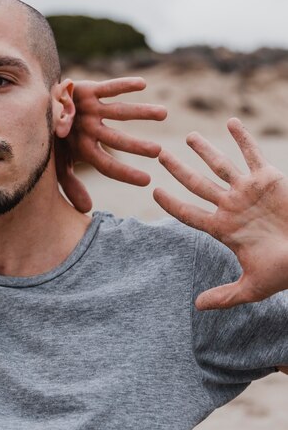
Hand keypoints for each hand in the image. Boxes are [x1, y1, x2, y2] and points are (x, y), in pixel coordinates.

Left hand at [55, 77, 166, 212]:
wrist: (39, 107)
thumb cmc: (56, 141)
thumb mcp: (59, 165)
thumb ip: (71, 185)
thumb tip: (85, 211)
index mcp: (82, 149)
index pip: (106, 165)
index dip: (125, 174)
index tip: (147, 181)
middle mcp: (87, 130)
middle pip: (115, 139)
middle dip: (136, 146)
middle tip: (158, 152)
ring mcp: (89, 109)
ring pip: (118, 111)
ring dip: (141, 112)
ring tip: (163, 113)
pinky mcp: (88, 90)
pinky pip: (108, 88)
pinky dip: (123, 85)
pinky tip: (142, 84)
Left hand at [154, 118, 287, 309]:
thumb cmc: (284, 272)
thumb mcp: (252, 287)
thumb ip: (224, 296)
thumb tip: (197, 307)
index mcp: (223, 229)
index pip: (189, 213)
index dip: (171, 203)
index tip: (154, 192)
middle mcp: (231, 206)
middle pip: (197, 184)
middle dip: (177, 169)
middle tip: (159, 154)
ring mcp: (248, 191)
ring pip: (220, 165)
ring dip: (204, 150)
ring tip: (187, 137)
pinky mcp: (269, 179)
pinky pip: (252, 154)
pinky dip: (242, 138)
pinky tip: (230, 123)